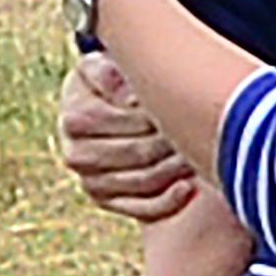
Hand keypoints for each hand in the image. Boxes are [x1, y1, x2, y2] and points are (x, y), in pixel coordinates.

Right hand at [60, 55, 196, 223]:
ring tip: (199, 153)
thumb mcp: (100, 66)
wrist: (97, 110)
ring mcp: (91, 182)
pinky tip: (188, 188)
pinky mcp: (107, 202)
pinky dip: (167, 202)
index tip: (180, 104)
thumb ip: (107, 73)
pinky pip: (141, 209)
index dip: (154, 114)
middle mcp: (77, 155)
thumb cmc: (107, 83)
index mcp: (74, 120)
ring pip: (142, 182)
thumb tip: (128, 99)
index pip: (123, 121)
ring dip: (174, 169)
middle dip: (170, 141)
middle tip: (200, 130)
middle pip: (135, 153)